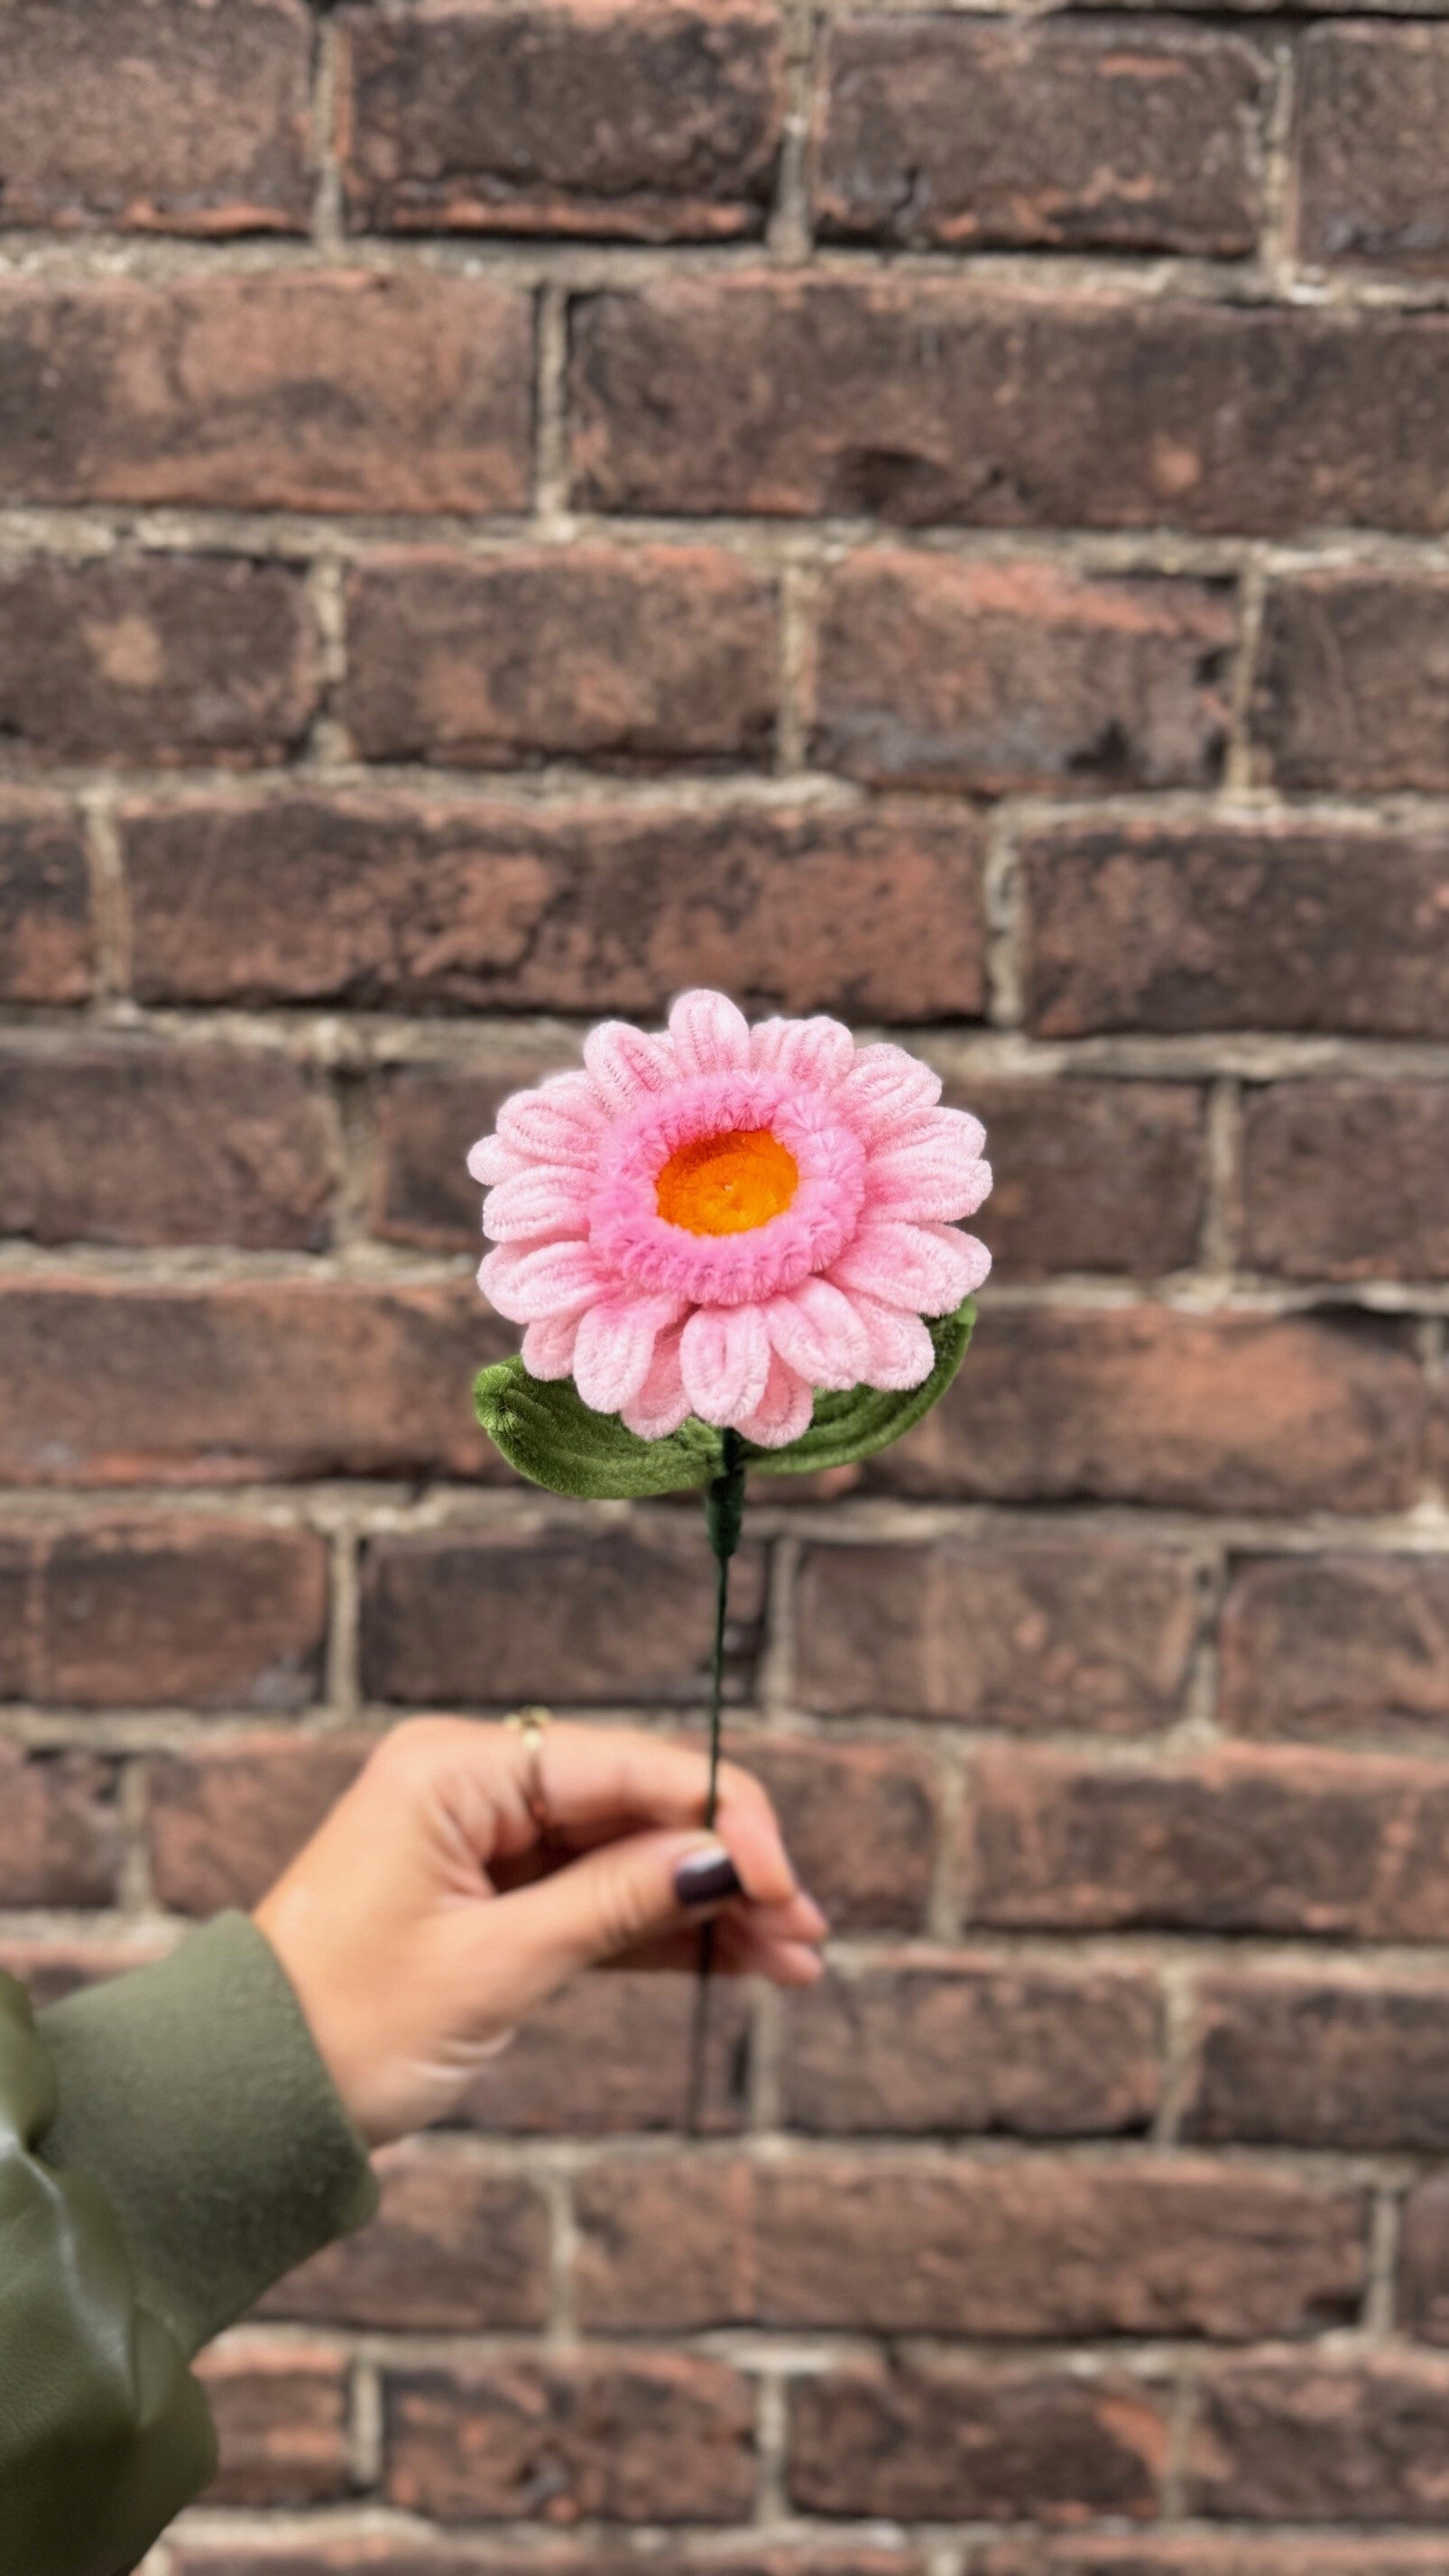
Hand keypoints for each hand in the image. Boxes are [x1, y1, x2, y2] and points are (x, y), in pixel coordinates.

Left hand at [253, 1716, 826, 2145]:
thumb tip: (722, 1861)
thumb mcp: (494, 1967)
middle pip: (637, 1807)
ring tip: (796, 1961)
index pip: (626, 1767)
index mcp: (460, 1769)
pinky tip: (740, 1960)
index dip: (721, 1816)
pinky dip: (662, 1931)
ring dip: (709, 1905)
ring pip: (628, 1857)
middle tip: (807, 1933)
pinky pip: (596, 1900)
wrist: (248, 2101)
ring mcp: (486, 1842)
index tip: (784, 1885)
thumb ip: (613, 1903)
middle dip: (727, 1866)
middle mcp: (477, 1786)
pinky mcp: (492, 1898)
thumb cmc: (345, 2025)